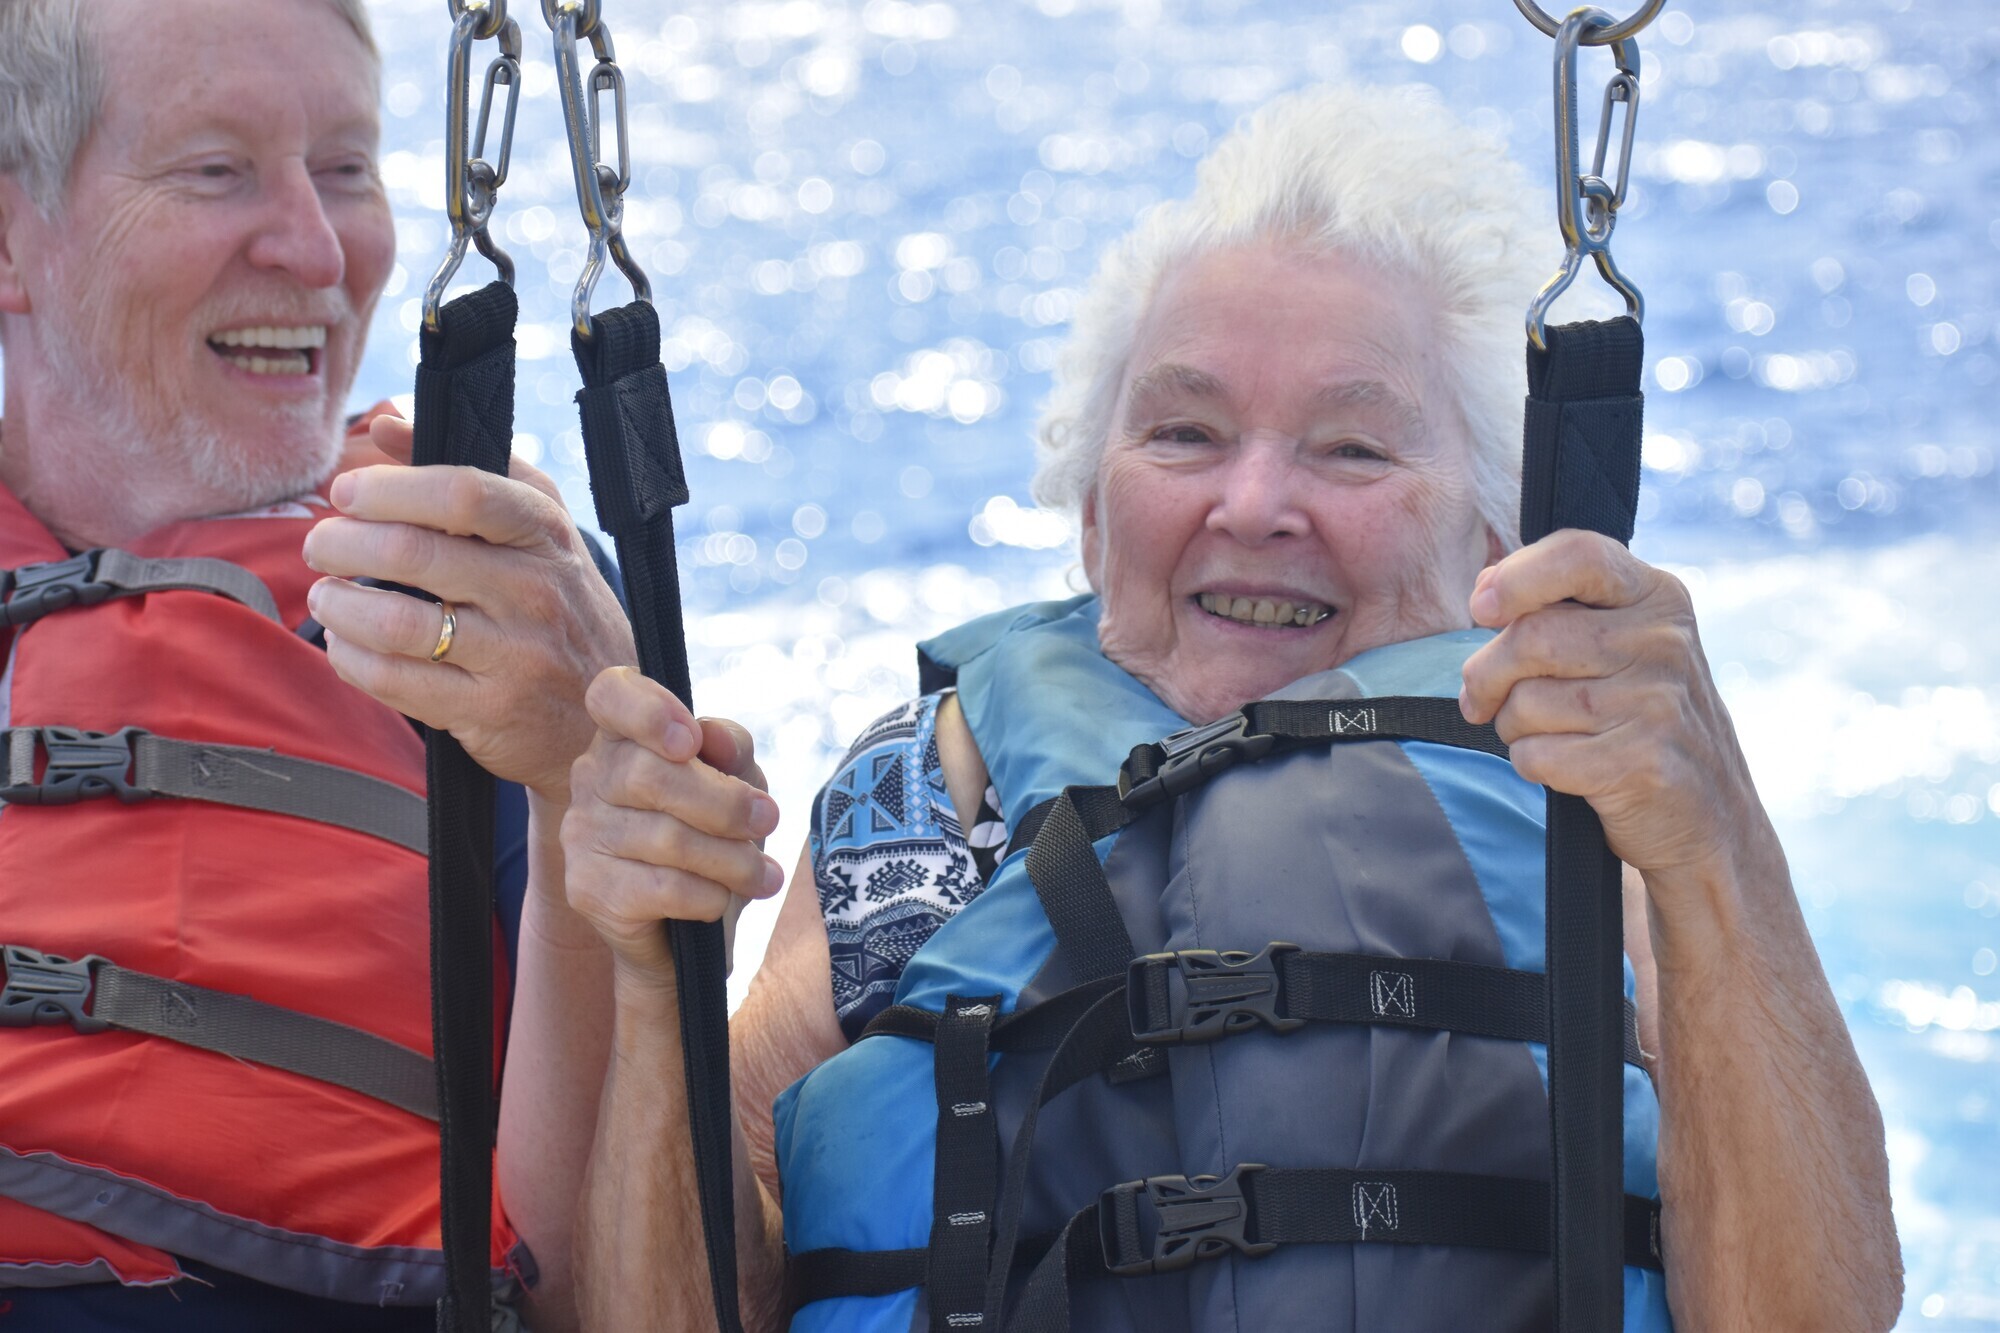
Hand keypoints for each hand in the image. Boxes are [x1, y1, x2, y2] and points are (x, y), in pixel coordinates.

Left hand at [302, 414, 635, 803]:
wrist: (615, 712)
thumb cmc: (561, 608)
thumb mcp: (540, 530)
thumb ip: (469, 469)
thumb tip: (387, 421)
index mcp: (545, 534)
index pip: (464, 494)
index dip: (390, 488)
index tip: (347, 492)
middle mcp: (536, 592)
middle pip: (414, 554)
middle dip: (342, 543)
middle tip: (320, 545)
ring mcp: (515, 656)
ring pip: (396, 623)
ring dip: (338, 605)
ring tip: (326, 596)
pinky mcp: (489, 712)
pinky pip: (395, 682)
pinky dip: (351, 658)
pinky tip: (347, 643)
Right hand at [563, 667, 784, 980]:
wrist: (686, 931)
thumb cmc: (713, 838)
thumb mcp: (738, 783)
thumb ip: (731, 748)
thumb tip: (712, 737)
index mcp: (623, 735)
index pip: (611, 695)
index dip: (648, 710)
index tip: (690, 741)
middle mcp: (590, 777)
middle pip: (650, 775)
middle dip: (724, 804)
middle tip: (768, 820)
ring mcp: (581, 834)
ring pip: (665, 838)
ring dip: (731, 859)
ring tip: (762, 874)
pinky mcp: (586, 889)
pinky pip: (662, 887)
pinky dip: (708, 895)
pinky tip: (722, 900)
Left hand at [1457, 529, 1764, 885]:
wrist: (1708, 816)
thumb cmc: (1639, 717)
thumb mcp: (1622, 644)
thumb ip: (1558, 607)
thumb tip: (1484, 589)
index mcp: (1658, 597)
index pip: (1578, 554)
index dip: (1515, 576)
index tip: (1481, 609)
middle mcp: (1663, 642)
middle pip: (1531, 637)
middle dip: (1485, 674)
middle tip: (1481, 698)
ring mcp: (1657, 703)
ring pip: (1525, 701)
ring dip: (1511, 725)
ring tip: (1543, 733)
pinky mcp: (1641, 763)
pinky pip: (1535, 755)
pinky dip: (1530, 764)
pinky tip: (1565, 766)